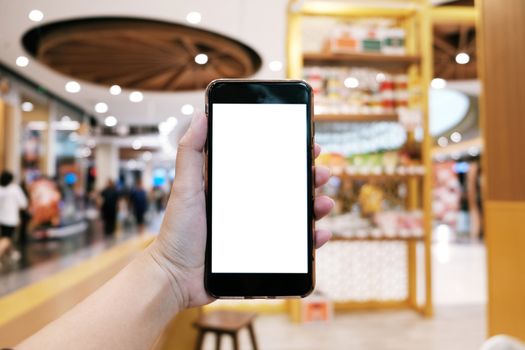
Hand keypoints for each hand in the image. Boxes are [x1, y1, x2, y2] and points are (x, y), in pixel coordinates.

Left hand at [148, 114, 333, 309]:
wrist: (176, 276)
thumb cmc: (177, 231)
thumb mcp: (185, 187)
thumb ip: (191, 152)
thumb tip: (200, 115)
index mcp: (236, 187)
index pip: (269, 165)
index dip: (290, 154)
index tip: (306, 144)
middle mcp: (251, 206)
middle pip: (288, 188)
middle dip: (309, 179)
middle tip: (320, 173)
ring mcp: (260, 229)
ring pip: (296, 214)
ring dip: (316, 207)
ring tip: (324, 203)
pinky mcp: (264, 253)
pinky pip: (294, 245)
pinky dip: (312, 239)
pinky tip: (320, 234)